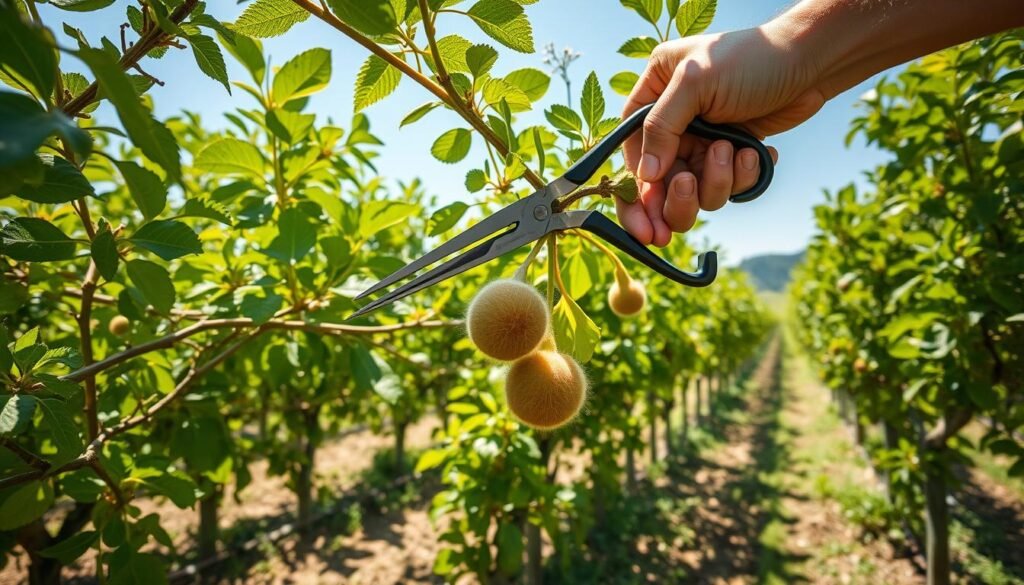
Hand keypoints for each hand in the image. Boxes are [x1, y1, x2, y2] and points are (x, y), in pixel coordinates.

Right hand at [619, 25, 823, 245]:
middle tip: (685, 201)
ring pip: (696, 191)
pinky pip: (728, 186)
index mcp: (654, 95)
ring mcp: (704, 140)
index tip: (643, 225)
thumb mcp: (695, 82)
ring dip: (715, 182)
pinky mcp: (732, 154)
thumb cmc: (752, 58)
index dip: (634, 192)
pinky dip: (742, 178)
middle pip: (660, 182)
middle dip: (675, 199)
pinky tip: (756, 153)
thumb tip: (646, 176)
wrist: (810, 61)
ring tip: (733, 152)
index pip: (631, 152)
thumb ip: (662, 127)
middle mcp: (674, 122)